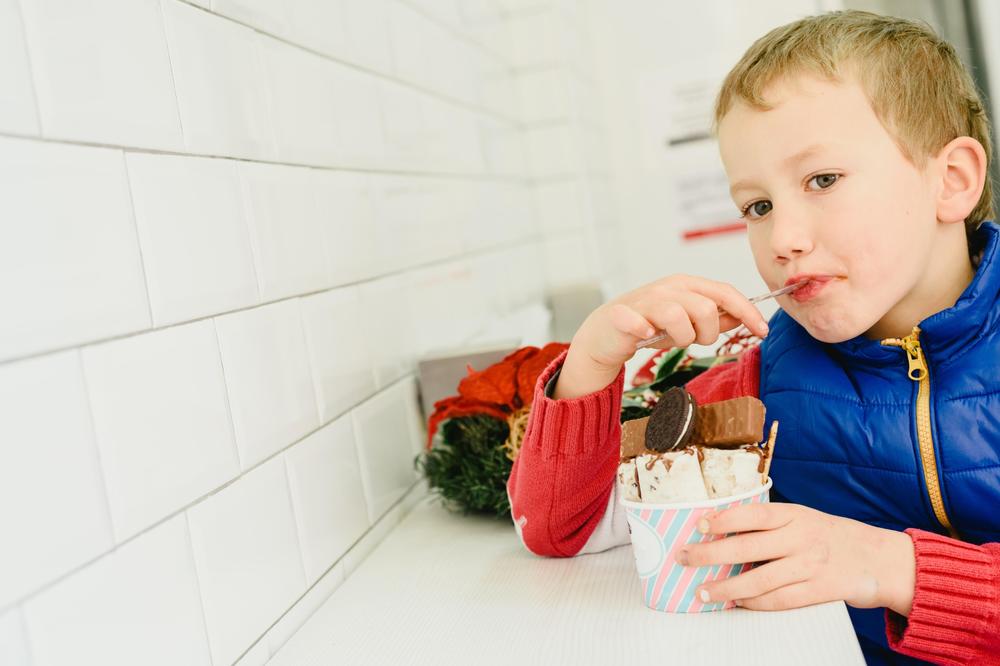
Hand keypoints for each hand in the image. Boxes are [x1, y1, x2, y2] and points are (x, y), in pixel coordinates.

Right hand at [555, 275, 769, 398]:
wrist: (606, 333)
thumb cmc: (649, 326)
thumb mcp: (687, 321)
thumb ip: (715, 318)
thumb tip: (744, 318)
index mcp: (686, 285)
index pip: (725, 292)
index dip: (747, 312)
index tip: (762, 331)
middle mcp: (668, 288)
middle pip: (706, 308)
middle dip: (707, 333)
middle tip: (692, 341)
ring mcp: (645, 300)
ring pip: (679, 318)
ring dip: (680, 338)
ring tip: (668, 341)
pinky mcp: (623, 315)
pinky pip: (642, 324)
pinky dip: (647, 333)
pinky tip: (645, 336)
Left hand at [676, 503, 915, 614]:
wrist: (881, 559)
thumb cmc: (831, 535)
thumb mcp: (804, 518)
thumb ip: (770, 524)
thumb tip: (722, 530)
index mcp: (796, 514)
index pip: (754, 514)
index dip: (724, 519)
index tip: (699, 525)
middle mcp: (802, 538)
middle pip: (748, 547)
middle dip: (710, 554)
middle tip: (685, 558)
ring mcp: (811, 566)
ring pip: (760, 579)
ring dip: (726, 587)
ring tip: (703, 592)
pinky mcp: (819, 591)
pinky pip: (780, 600)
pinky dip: (754, 603)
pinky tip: (736, 602)